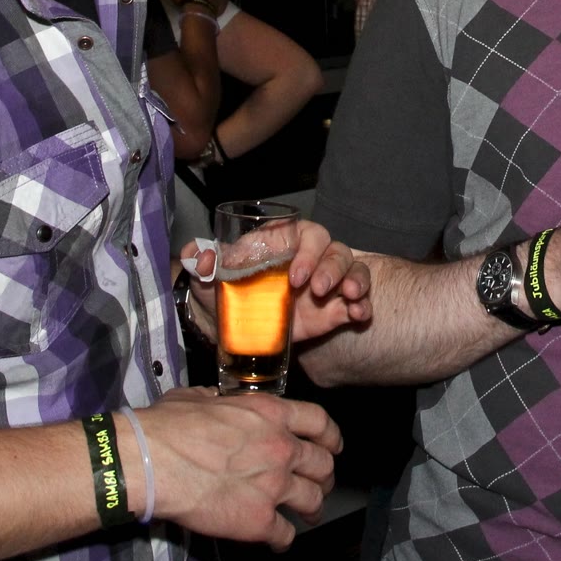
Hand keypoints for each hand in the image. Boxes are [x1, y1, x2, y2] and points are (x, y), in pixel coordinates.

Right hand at [136, 388, 341, 549]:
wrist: (151, 462)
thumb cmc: (168, 426)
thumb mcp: (200, 396)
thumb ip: (221, 399)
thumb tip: (216, 400)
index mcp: (271, 414)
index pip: (319, 423)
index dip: (330, 436)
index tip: (332, 446)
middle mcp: (281, 448)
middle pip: (323, 464)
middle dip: (325, 476)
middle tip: (320, 483)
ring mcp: (273, 486)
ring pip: (312, 500)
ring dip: (313, 508)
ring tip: (310, 514)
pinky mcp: (257, 520)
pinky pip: (284, 534)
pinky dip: (284, 539)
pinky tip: (278, 540)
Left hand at [181, 220, 371, 346]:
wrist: (232, 326)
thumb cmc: (223, 290)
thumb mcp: (208, 277)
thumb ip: (203, 262)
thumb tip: (198, 254)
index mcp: (283, 242)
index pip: (305, 233)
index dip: (306, 250)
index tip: (295, 275)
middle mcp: (309, 258)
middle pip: (333, 250)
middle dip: (331, 268)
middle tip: (316, 289)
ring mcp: (325, 283)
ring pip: (352, 268)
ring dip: (355, 280)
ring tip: (351, 297)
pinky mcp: (334, 309)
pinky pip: (357, 299)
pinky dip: (362, 304)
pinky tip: (359, 314)